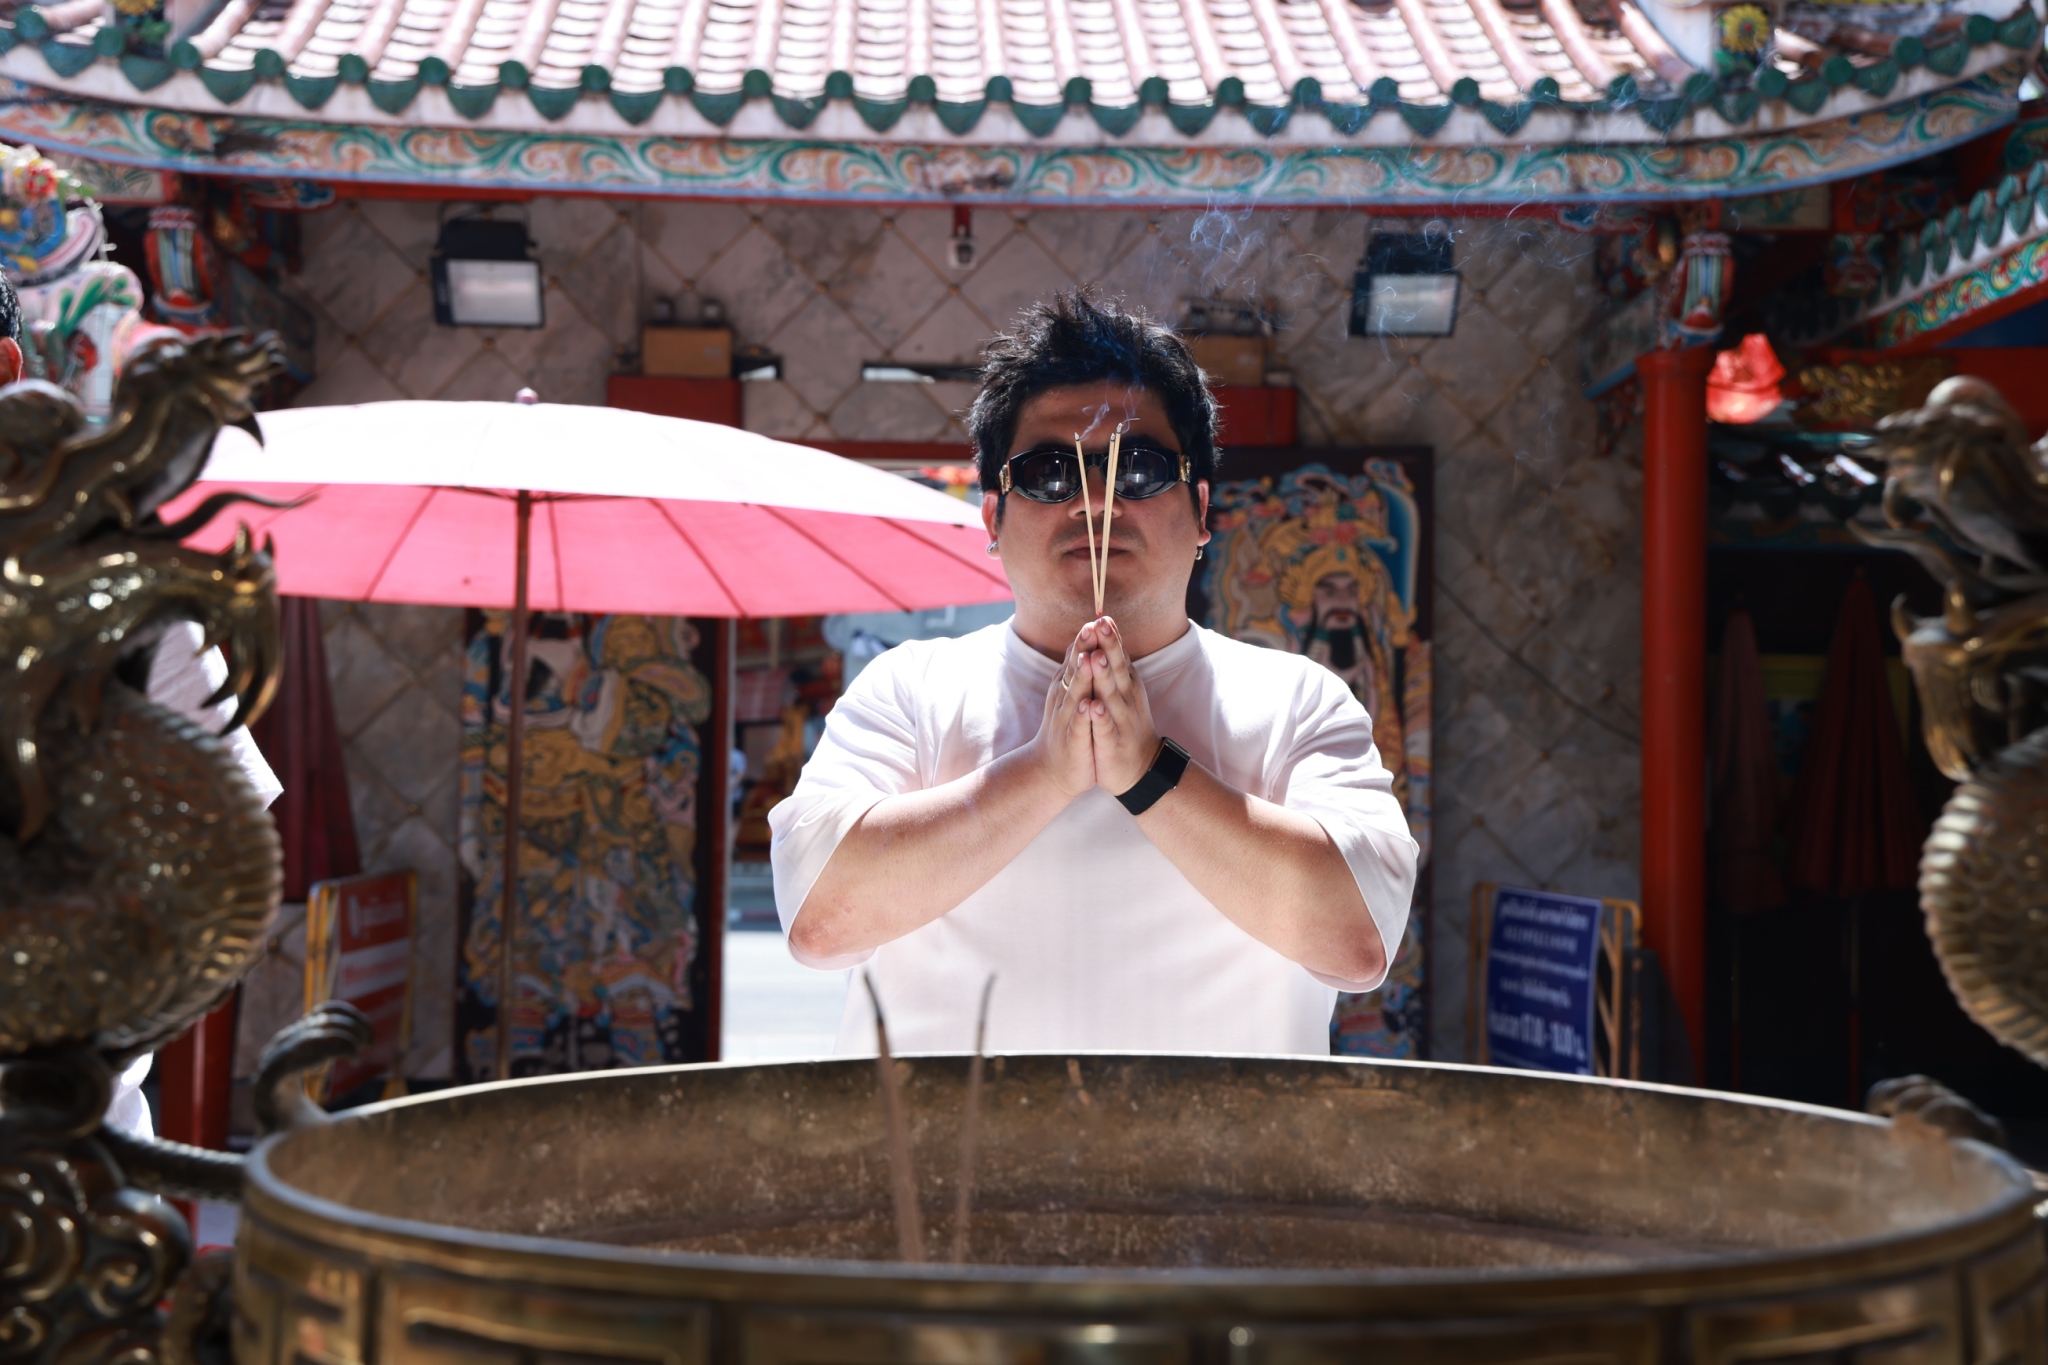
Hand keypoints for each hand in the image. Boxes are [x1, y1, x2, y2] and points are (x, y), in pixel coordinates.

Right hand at [1024, 628, 1096, 797]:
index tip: (1098, 617)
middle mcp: (1064, 699)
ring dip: (1081, 677)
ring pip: (1075, 695)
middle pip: (1073, 669)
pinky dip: (1084, 716)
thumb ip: (1077, 670)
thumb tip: (1083, 641)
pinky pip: (1079, 727)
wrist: (1052, 771)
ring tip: (1088, 659)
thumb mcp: (1073, 696)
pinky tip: (1089, 706)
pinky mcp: (1072, 741)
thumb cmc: (1068, 728)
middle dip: (1083, 649)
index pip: (1076, 657)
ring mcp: (1066, 720)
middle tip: (1092, 627)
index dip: (1086, 638)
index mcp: (1067, 686)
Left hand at [1080, 616, 1160, 796]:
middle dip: (1109, 646)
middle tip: (1101, 623)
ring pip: (1111, 695)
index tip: (1102, 615)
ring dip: (1104, 676)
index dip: (1111, 637)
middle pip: (1117, 668)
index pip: (1118, 655)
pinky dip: (1100, 717)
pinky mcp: (1113, 741)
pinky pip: (1106, 727)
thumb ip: (1115, 663)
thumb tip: (1108, 630)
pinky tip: (1094, 707)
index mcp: (1126, 684)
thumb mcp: (1122, 690)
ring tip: (1096, 657)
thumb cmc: (1126, 723)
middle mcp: (1126, 697)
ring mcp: (1121, 719)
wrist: (1141, 766)